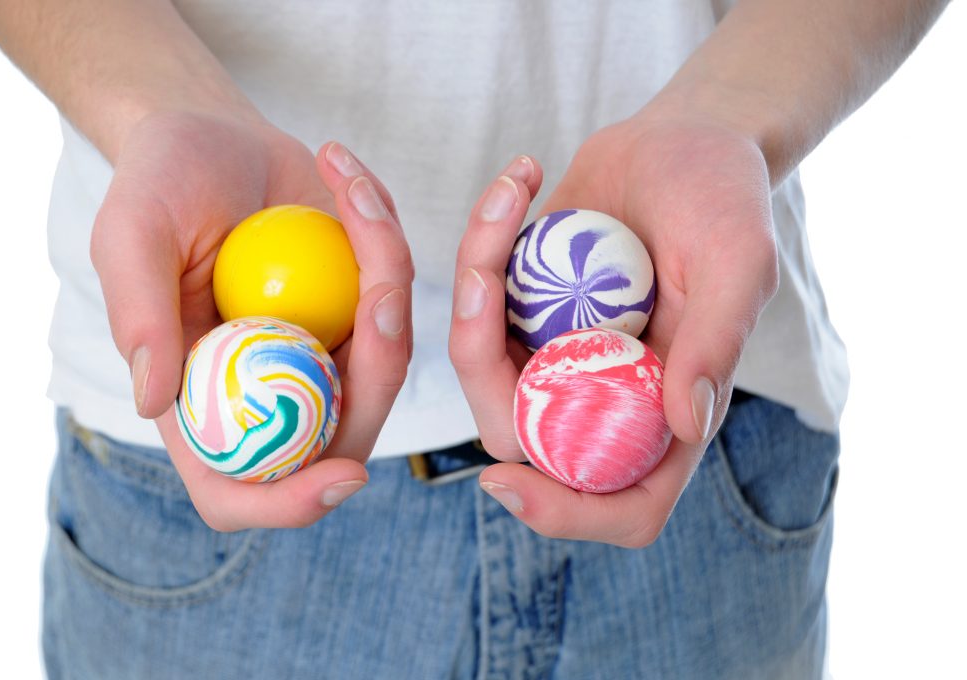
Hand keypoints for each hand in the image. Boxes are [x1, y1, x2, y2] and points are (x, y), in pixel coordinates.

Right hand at [91, 110, 412, 530]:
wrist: (205, 135)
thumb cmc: (156, 187)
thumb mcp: (131, 236)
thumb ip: (139, 316)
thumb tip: (153, 402)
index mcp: (203, 401)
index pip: (238, 490)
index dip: (288, 505)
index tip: (343, 477)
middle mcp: (269, 390)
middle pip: (342, 435)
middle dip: (378, 374)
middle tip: (379, 289)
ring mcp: (320, 352)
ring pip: (385, 362)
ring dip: (387, 278)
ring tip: (352, 195)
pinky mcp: (357, 305)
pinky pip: (393, 293)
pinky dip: (383, 235)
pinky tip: (344, 176)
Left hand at [449, 110, 777, 546]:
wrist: (686, 142)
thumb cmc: (727, 200)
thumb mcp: (738, 259)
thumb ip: (717, 340)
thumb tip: (685, 425)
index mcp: (666, 413)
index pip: (623, 505)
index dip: (565, 515)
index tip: (505, 484)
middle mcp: (604, 397)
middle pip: (523, 441)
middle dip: (484, 372)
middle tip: (484, 280)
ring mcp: (556, 356)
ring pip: (484, 372)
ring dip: (472, 294)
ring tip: (507, 204)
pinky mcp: (522, 309)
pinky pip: (477, 304)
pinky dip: (481, 245)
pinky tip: (519, 182)